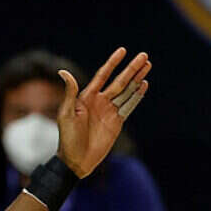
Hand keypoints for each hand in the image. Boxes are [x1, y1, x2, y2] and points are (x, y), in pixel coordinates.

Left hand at [55, 48, 150, 177]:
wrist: (77, 160)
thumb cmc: (68, 138)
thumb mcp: (66, 114)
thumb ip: (70, 92)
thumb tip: (63, 71)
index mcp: (87, 97)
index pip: (103, 76)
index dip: (112, 63)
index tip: (122, 50)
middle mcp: (100, 102)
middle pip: (119, 81)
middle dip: (131, 68)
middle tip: (144, 56)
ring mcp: (110, 111)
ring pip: (127, 91)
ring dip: (137, 79)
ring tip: (147, 65)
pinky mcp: (117, 122)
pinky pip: (130, 105)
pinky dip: (137, 95)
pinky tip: (144, 84)